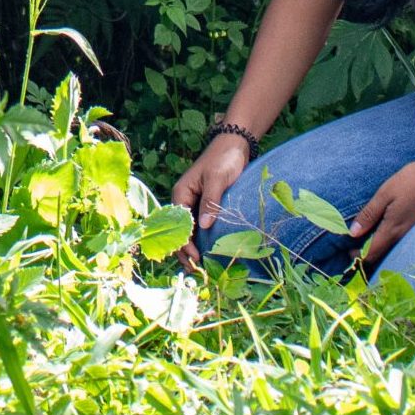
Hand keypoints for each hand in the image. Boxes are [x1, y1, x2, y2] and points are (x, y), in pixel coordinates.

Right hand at [170, 133, 250, 271]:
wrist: (236, 144)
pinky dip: (202, 239)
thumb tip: (204, 227)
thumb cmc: (224, 158)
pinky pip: (201, 225)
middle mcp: (185, 200)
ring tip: (201, 266)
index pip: (179, 224)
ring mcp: (195, 203)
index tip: (197, 258)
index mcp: (181, 193)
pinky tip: (208, 251)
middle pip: (181, 230)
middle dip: (185, 250)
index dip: (185, 243)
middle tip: (197, 270)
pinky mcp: (206, 205)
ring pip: (190, 230)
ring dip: (193, 247)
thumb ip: (210, 201)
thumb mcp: (217, 178)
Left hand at [349, 159, 414, 270]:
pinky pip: (398, 243)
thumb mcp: (385, 194)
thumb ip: (369, 214)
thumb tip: (352, 233)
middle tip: (352, 244)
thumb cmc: (411, 182)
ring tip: (364, 236)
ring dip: (375, 248)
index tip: (347, 249)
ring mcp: (411, 235)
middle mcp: (402, 238)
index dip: (357, 256)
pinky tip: (381, 229)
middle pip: (380, 256)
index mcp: (392, 230)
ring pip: (389, 250)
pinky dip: (386, 241)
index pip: (371, 254)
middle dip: (365, 255)